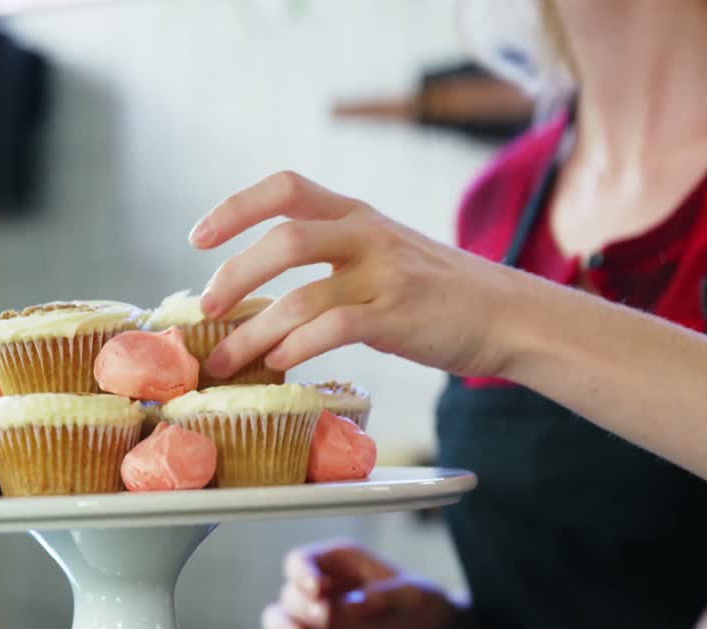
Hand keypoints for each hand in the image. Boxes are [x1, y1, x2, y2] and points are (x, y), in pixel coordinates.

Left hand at [190, 171, 522, 378]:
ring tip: (227, 360)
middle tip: (208, 310)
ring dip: (254, 330)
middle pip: (284, 238)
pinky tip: (279, 362)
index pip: (286, 188)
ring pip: (302, 294)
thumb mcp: (385, 253)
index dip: (235, 208)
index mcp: (358, 214)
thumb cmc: (438, 293)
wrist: (508, 314)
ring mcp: (386, 275)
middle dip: (234, 274)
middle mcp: (368, 235)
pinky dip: (297, 346)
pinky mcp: (399, 316)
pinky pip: (334, 327)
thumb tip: (259, 295)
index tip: (198, 237)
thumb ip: (333, 259)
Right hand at [260, 540, 495, 628]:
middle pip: (282, 609)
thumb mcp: (418, 597)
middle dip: (288, 622)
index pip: (299, 564)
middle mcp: (323, 608)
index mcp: (340, 574)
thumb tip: (343, 607)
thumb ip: (382, 596)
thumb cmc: (435, 617)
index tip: (317, 591)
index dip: (300, 575)